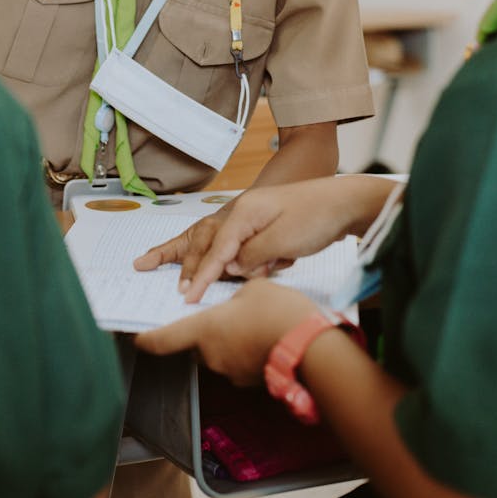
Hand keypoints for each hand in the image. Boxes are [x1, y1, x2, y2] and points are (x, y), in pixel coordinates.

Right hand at [135, 178, 355, 302]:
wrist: (343, 201)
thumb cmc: (316, 216)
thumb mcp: (283, 240)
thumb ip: (252, 256)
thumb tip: (231, 267)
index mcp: (244, 213)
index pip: (216, 250)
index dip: (201, 275)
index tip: (188, 296)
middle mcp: (240, 211)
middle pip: (203, 239)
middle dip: (185, 263)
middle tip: (170, 287)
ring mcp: (247, 215)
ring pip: (208, 236)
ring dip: (185, 252)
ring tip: (153, 259)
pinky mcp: (258, 223)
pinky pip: (226, 239)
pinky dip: (210, 249)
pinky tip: (197, 255)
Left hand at [136, 278, 318, 385]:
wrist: (312, 350)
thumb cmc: (279, 313)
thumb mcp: (253, 288)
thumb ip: (234, 294)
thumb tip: (234, 300)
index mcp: (204, 330)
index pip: (162, 339)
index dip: (145, 338)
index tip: (135, 337)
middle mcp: (212, 355)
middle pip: (193, 344)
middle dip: (201, 330)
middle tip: (217, 312)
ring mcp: (230, 372)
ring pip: (218, 353)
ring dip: (225, 340)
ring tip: (248, 321)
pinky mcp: (250, 381)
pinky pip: (237, 362)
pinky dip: (242, 350)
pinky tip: (261, 335)